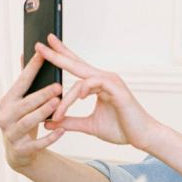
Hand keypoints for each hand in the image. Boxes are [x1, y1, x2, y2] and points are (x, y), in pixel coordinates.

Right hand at [0, 51, 65, 169]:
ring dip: (43, 112)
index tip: (44, 54)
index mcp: (7, 101)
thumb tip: (25, 53)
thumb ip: (24, 80)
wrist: (19, 152)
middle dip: (41, 95)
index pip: (20, 83)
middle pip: (25, 104)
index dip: (31, 69)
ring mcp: (11, 134)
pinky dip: (50, 137)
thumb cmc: (24, 120)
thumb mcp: (21, 101)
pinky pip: (37, 143)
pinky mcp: (21, 150)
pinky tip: (62, 129)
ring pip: (29, 122)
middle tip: (58, 86)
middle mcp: (5, 117)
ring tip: (58, 104)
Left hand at [37, 34, 160, 149]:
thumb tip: (48, 122)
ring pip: (81, 80)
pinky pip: (94, 85)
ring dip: (66, 95)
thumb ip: (69, 122)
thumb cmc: (121, 129)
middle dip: (57, 54)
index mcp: (98, 84)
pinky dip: (82, 91)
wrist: (142, 137)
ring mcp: (111, 82)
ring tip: (55, 108)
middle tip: (39, 45)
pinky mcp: (117, 89)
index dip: (61, 54)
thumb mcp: (89, 126)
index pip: (76, 66)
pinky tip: (76, 96)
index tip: (44, 46)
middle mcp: (104, 78)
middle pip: (76, 63)